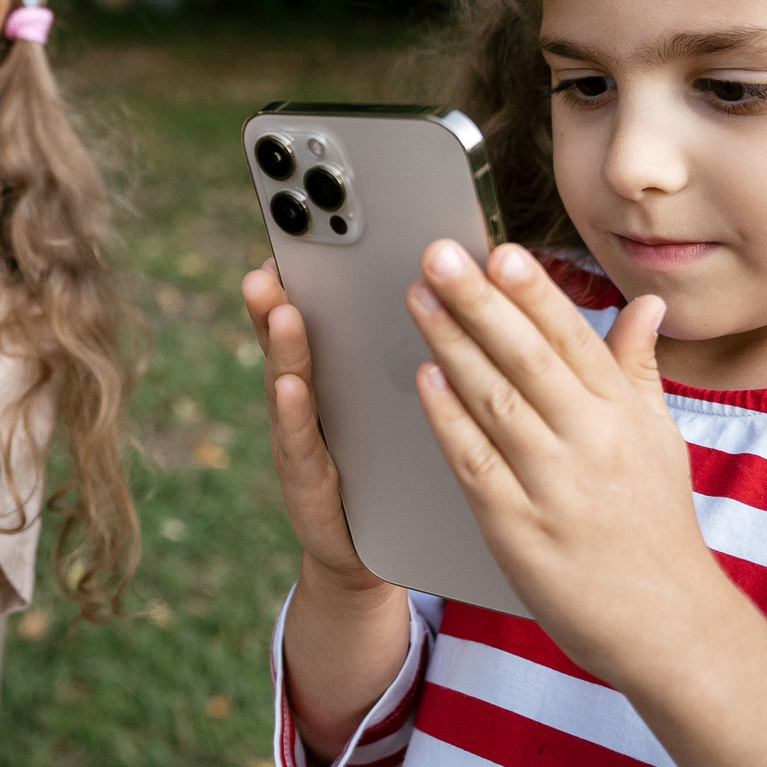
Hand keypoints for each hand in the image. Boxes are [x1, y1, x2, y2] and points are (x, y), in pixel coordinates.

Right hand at [243, 260, 411, 763]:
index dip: (324, 263)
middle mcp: (319, 393)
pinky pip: (301, 443)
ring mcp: (306, 436)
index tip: (313, 211)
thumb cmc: (411, 466)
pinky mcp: (308, 482)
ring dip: (281, 340)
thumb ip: (445, 342)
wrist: (389, 556)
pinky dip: (295, 412)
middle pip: (299, 331)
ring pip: (291, 378)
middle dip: (283, 288)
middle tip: (277, 247)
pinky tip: (294, 385)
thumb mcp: (430, 398)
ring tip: (282, 303)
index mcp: (353, 367)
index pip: (338, 307)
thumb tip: (488, 279)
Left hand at [406, 241, 721, 687]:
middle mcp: (593, 443)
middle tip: (439, 255)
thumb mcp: (661, 439)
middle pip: (528, 359)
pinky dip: (448, 417)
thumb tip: (646, 305)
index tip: (501, 251)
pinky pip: (475, 461)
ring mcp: (555, 486)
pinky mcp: (518, 528)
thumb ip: (639, 368)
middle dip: (480, 302)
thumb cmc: (656, 525)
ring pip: (495, 400)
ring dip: (452, 345)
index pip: (573, 339)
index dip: (534, 293)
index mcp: (624, 415)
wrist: (668, 625)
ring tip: (418, 298)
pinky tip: (425, 378)